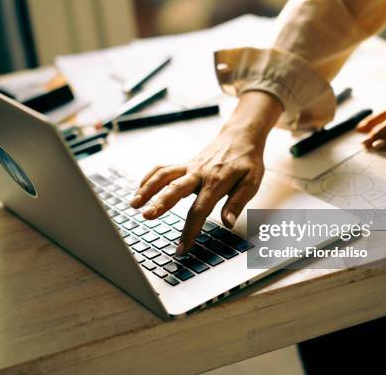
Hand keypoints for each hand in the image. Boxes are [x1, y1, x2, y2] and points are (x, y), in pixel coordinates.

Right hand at [130, 91, 282, 254]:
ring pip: (164, 176)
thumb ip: (238, 202)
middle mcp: (199, 173)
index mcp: (217, 182)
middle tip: (146, 217)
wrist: (241, 136)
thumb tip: (228, 222)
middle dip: (160, 204)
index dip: (190, 230)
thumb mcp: (251, 182)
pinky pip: (163, 169)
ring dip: (147, 189)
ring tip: (133, 204)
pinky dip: (149, 178)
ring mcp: (189, 167)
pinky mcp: (184, 164)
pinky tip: (139, 190)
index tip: (182, 248)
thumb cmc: (247, 162)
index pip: (199, 210)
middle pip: (175, 189)